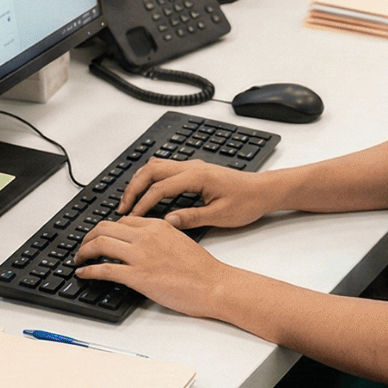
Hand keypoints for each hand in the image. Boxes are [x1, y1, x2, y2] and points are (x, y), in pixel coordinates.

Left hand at [72, 217, 230, 317]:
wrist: (215, 285)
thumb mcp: (180, 240)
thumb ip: (159, 236)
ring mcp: (140, 256)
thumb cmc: (203, 268)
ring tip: (78, 258)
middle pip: (104, 228)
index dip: (107, 228)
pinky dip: (88, 270)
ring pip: (100, 244)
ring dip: (83, 251)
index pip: (122, 220)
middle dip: (89, 236)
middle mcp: (145, 236)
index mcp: (157, 225)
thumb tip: (143, 242)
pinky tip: (82, 273)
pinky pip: (104, 269)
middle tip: (83, 245)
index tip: (100, 236)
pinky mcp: (138, 276)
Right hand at [116, 158, 280, 229]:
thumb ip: (191, 218)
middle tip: (123, 207)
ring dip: (139, 181)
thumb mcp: (220, 216)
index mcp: (197, 176)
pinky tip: (146, 191)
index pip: (160, 188)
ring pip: (155, 166)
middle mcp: (191, 167)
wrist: (264, 191)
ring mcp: (192, 166)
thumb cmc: (247, 202)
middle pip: (150, 171)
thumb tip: (167, 221)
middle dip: (133, 188)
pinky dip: (149, 178)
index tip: (133, 217)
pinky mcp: (193, 170)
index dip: (143, 203)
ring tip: (130, 200)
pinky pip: (164, 168)